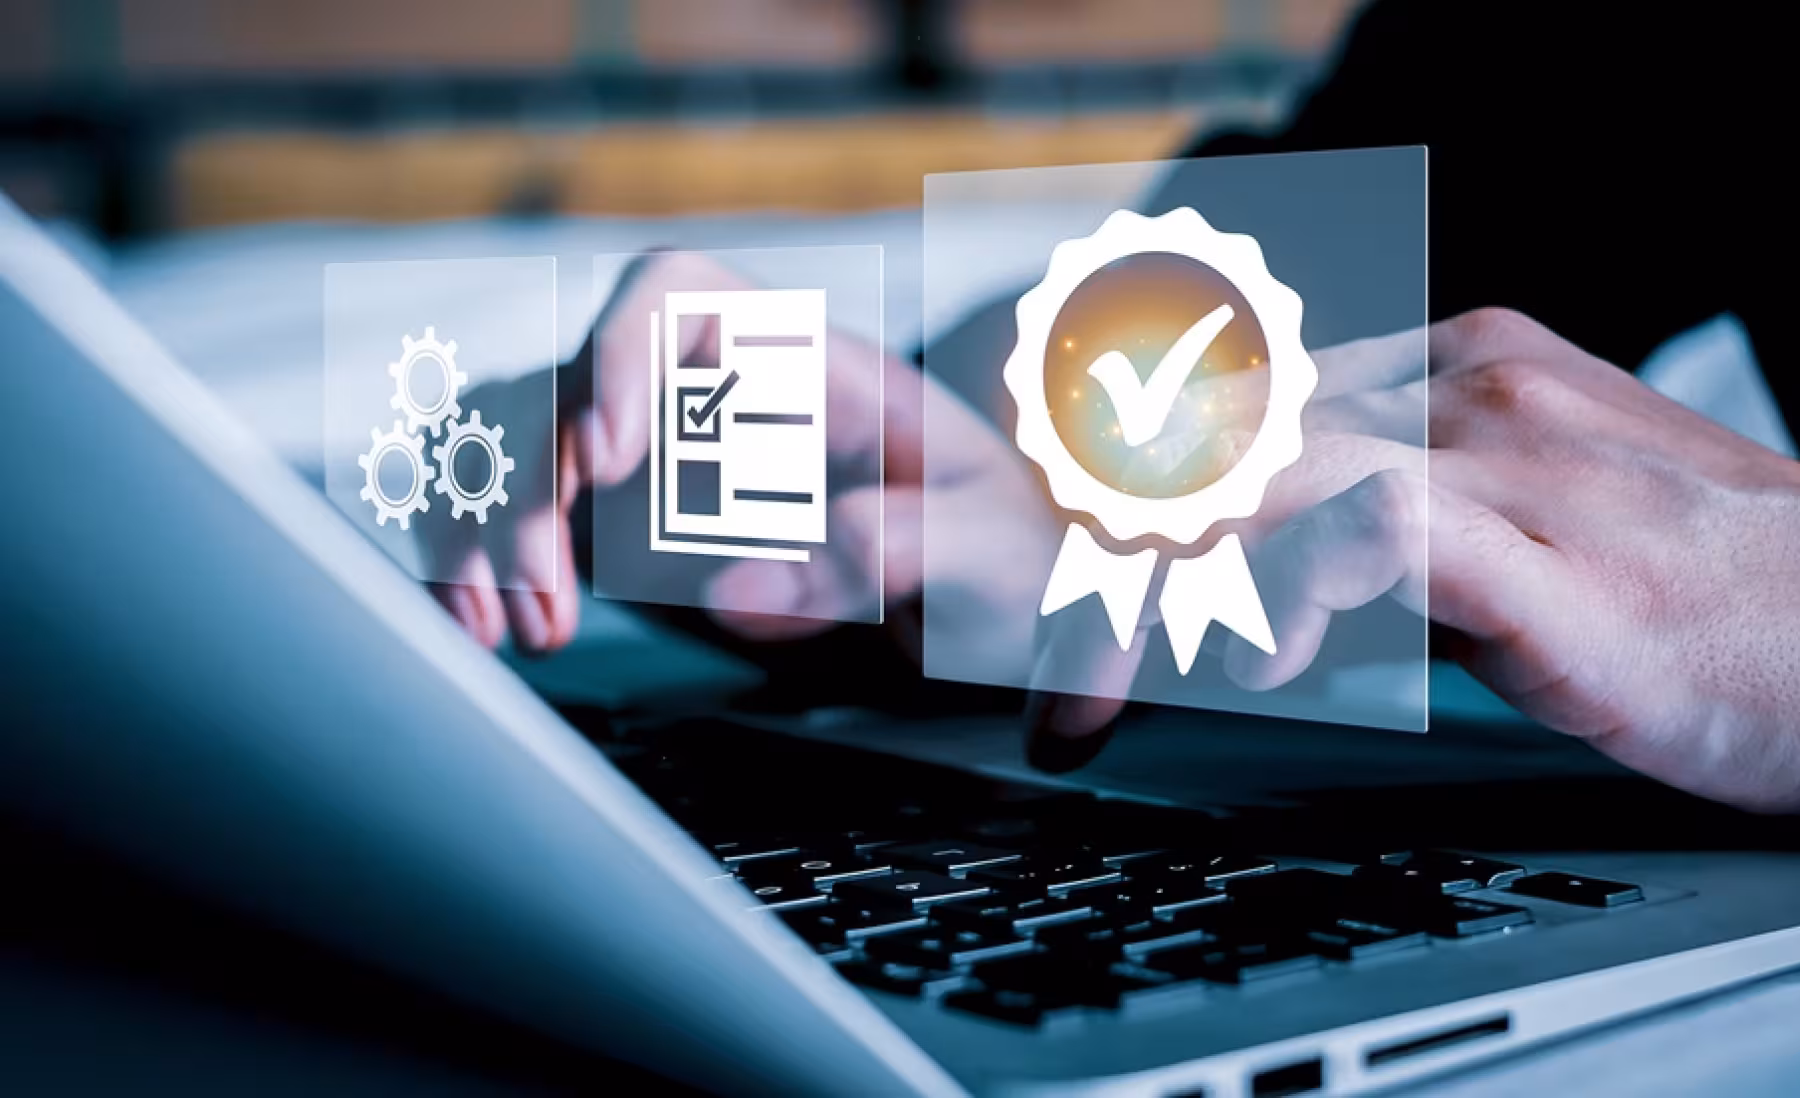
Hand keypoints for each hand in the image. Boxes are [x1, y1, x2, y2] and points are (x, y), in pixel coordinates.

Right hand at [423, 251, 1054, 667]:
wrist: (1007, 593)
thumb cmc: (1010, 543)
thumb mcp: (988, 541)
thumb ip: (889, 550)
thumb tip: (735, 593)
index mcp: (805, 359)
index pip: (676, 295)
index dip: (619, 356)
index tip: (602, 458)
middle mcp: (713, 388)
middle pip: (571, 379)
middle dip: (533, 484)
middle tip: (550, 600)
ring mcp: (663, 453)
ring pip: (519, 440)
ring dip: (486, 524)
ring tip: (510, 630)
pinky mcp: (635, 521)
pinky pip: (522, 508)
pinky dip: (480, 552)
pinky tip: (486, 621)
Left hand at [1033, 309, 1799, 812]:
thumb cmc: (1697, 602)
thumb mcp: (1519, 534)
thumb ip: (1395, 523)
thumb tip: (1268, 569)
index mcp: (1452, 370)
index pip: (1238, 394)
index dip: (1116, 457)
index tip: (1027, 524)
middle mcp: (1459, 389)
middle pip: (1218, 433)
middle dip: (1085, 524)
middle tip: (984, 605)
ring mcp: (1497, 457)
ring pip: (1259, 475)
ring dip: (1143, 573)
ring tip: (1071, 668)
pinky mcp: (1538, 547)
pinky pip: (1363, 539)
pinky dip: (1278, 593)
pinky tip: (1249, 663)